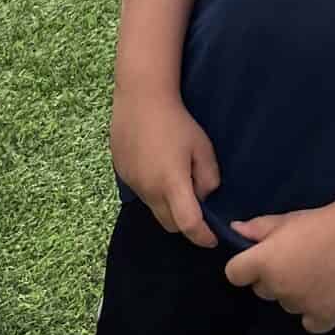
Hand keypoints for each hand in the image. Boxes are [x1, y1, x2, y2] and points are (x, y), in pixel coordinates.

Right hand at [110, 89, 221, 245]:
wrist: (140, 97)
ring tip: (173, 180)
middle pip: (170, 225)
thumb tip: (202, 195)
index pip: (189, 225)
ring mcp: (132, 183)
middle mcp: (149, 190)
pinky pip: (140, 192)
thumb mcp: (203, 148)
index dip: (203, 237)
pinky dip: (151, 190)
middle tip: (196, 209)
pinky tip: (155, 166)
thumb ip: (208, 179)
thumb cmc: (176, 121)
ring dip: (167, 205)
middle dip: (185, 224)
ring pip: (153, 208)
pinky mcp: (121, 173)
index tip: (213, 238)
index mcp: (172, 184)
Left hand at [225, 207, 334, 333]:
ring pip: (287, 305)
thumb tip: (235, 230)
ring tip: (316, 274)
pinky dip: (314, 313)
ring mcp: (300, 305)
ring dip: (295, 294)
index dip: (245, 267)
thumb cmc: (320, 223)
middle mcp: (277, 287)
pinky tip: (324, 296)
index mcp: (262, 262)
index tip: (259, 260)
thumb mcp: (285, 220)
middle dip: (272, 278)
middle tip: (296, 262)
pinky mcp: (324, 318)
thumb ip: (257, 229)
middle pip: (262, 290)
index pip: (234, 274)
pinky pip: (309, 323)